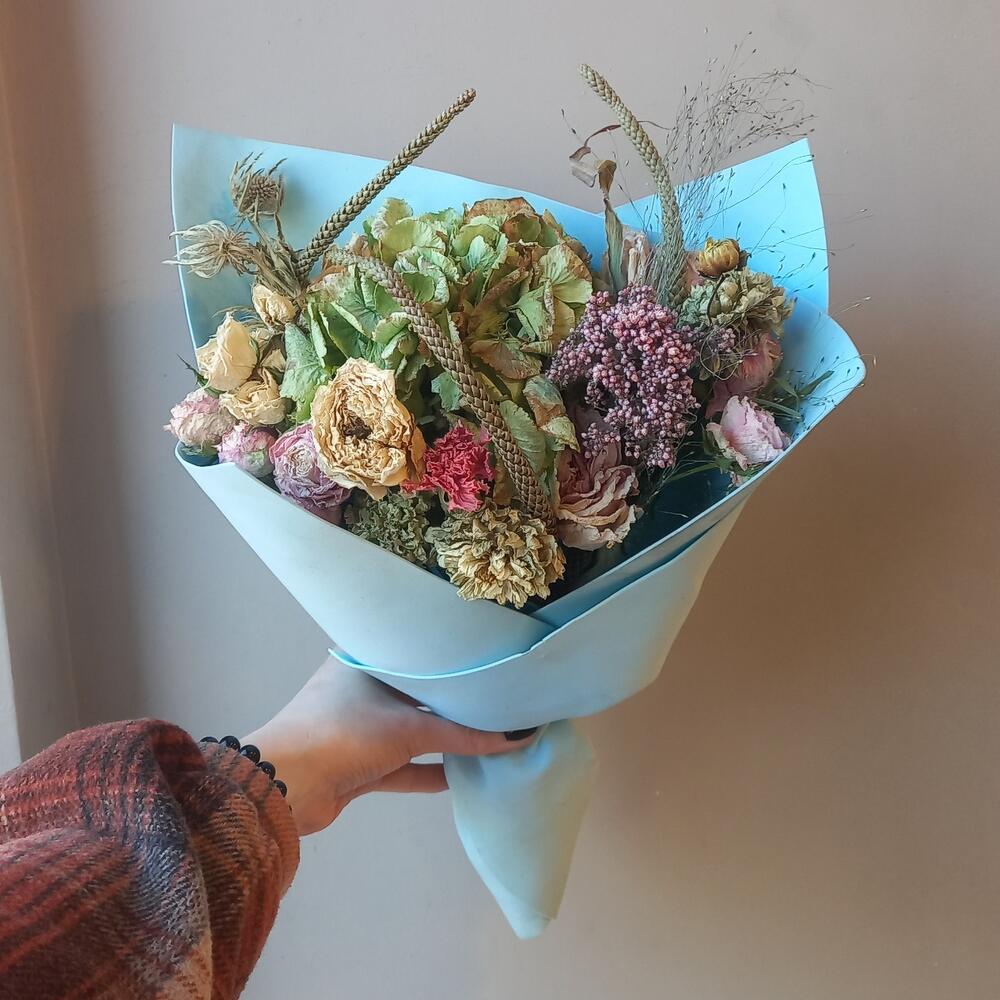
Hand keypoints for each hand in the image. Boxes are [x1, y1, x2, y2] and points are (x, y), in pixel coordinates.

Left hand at [244, 656, 535, 835]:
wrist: (284, 788)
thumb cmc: (344, 734)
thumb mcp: (410, 728)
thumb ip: (465, 735)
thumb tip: (520, 736)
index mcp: (366, 657)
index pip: (419, 650)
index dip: (455, 656)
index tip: (493, 658)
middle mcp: (363, 686)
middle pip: (419, 693)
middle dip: (456, 703)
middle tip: (502, 699)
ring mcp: (360, 726)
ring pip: (413, 730)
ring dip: (446, 739)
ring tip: (493, 737)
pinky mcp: (359, 764)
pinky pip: (404, 763)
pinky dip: (431, 770)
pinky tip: (465, 775)